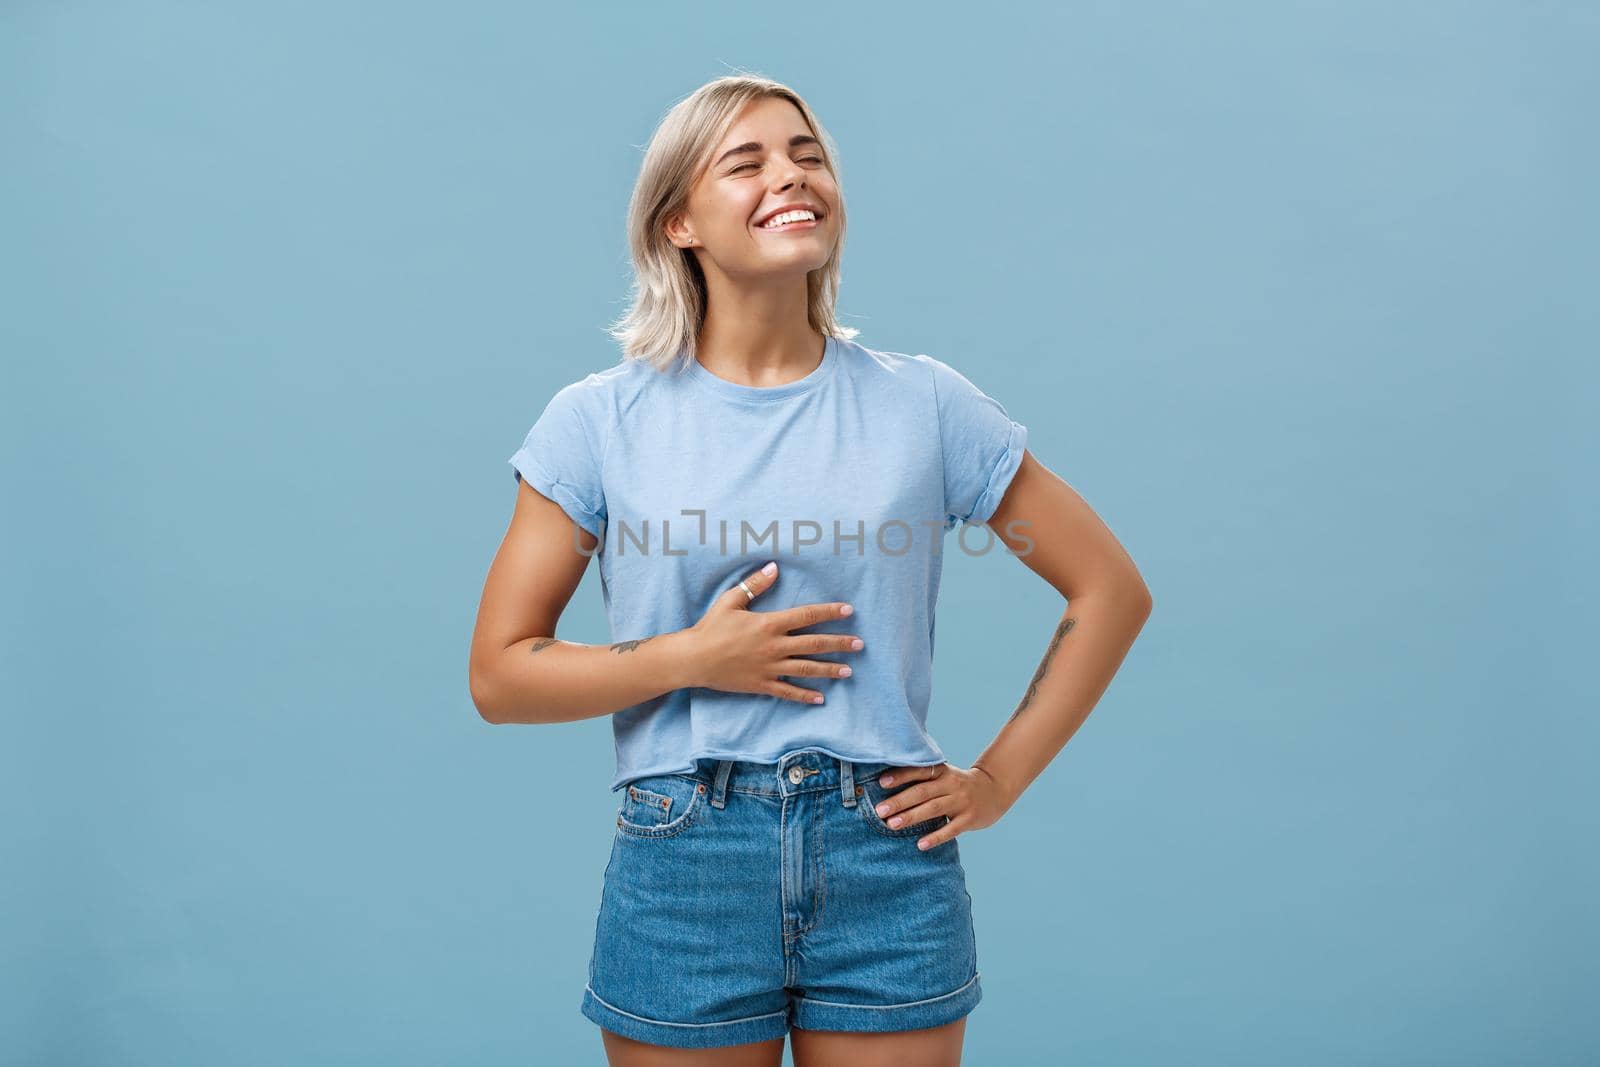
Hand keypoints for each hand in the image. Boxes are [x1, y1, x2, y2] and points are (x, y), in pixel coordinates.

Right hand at [684, 561, 864, 704]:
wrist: (693, 659)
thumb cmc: (711, 627)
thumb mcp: (731, 600)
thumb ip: (755, 584)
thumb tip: (774, 567)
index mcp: (769, 624)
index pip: (807, 616)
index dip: (829, 612)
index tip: (848, 611)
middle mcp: (773, 647)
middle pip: (814, 644)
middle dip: (839, 644)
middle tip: (859, 644)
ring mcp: (769, 668)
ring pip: (806, 669)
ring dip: (829, 670)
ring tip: (849, 671)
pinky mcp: (762, 685)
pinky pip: (788, 692)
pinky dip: (805, 696)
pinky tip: (821, 698)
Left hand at [870, 762, 1012, 849]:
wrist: (995, 789)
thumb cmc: (959, 784)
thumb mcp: (945, 775)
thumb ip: (923, 779)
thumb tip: (886, 786)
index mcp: (942, 771)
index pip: (919, 771)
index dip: (900, 776)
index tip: (881, 782)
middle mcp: (951, 784)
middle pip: (922, 792)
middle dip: (899, 801)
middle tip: (880, 810)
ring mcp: (961, 802)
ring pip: (933, 809)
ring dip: (912, 817)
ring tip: (892, 825)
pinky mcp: (970, 818)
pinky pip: (951, 829)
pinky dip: (935, 837)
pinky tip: (920, 844)